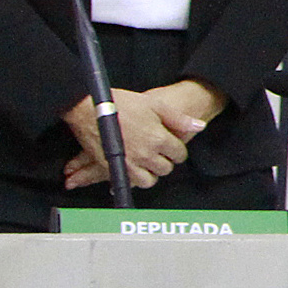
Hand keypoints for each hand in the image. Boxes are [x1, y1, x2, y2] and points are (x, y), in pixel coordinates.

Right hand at [63, 86, 196, 185]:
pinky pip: (129, 183)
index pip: (179, 154)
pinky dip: (133, 179)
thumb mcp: (155, 105)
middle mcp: (146, 154)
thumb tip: (199, 126)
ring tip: (146, 161)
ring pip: (149, 180)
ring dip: (150, 172)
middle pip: (165, 168)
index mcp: (159, 138)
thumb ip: (179, 119)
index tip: (172, 146)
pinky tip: (133, 169)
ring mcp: (129, 163)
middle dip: (165, 161)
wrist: (88, 108)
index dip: (177, 150)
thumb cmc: (120, 104)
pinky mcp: (113, 168)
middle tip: (158, 152)